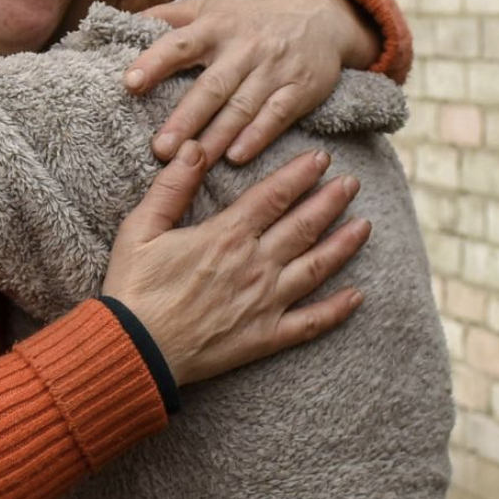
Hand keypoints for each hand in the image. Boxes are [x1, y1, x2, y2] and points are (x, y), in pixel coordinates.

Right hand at [101, 144, 368, 387]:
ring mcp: (265, 302)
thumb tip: (195, 148)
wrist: (134, 350)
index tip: (321, 158)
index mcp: (226, 235)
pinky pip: (310, 322)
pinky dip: (337, 309)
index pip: (274, 196)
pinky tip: (357, 297)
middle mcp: (255, 265)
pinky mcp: (265, 337)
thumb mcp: (140, 229)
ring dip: (344, 244)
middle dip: (331, 201)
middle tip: (352, 183)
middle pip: (304, 225)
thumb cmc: (133, 289)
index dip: (300, 174)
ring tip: (365, 225)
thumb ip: (172, 188)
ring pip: (317, 267)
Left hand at [123, 0, 379, 167]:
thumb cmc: (252, 13)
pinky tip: (236, 157)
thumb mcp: (213, 4)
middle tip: (160, 148)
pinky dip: (258, 136)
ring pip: (241, 107)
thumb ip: (171, 16)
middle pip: (211, 86)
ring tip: (191, 161)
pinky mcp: (300, 88)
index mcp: (216, 25)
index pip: (180, 43)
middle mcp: (244, 47)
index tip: (130, 83)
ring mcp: (274, 68)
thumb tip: (123, 23)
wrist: (322, 11)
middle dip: (186, 118)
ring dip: (216, 137)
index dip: (155, 62)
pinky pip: (277, 115)